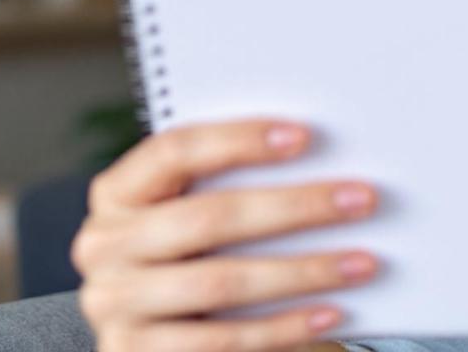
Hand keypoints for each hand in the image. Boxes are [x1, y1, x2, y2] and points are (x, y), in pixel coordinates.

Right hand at [72, 118, 379, 350]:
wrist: (169, 333)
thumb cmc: (203, 249)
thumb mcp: (204, 209)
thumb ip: (241, 181)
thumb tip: (331, 154)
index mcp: (118, 192)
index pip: (175, 151)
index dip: (239, 140)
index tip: (305, 136)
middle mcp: (104, 246)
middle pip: (209, 219)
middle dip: (295, 207)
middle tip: (361, 199)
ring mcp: (114, 305)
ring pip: (221, 283)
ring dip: (303, 272)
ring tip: (363, 262)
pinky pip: (223, 342)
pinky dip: (284, 327)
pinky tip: (332, 313)